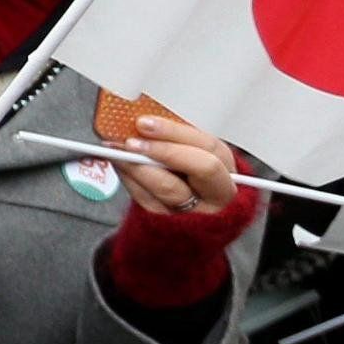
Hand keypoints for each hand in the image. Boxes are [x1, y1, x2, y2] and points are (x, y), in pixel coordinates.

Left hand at [115, 112, 236, 217]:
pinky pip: (147, 200)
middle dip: (161, 149)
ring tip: (115, 149)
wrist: (186, 219)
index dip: (175, 133)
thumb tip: (144, 119)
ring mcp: (195, 212)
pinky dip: (129, 179)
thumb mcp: (190, 155)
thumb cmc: (189, 177)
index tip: (145, 122)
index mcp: (227, 170)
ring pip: (168, 188)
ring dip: (136, 164)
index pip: (209, 147)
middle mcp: (218, 194)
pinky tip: (119, 165)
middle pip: (196, 168)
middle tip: (130, 139)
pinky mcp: (169, 224)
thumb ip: (174, 140)